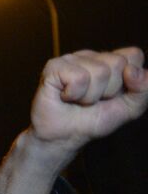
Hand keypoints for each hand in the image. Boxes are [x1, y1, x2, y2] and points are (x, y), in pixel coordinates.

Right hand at [28, 48, 147, 153]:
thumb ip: (144, 90)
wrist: (62, 138)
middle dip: (109, 90)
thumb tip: (135, 72)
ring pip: (100, 72)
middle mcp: (91, 56)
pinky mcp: (54, 67)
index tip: (112, 94)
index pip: (133, 55)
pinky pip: (79, 78)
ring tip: (78, 100)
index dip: (129, 78)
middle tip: (92, 100)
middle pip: (118, 63)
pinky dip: (74, 94)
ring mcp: (72, 59)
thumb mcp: (129, 108)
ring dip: (90, 96)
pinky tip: (65, 97)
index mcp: (109, 61)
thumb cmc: (91, 121)